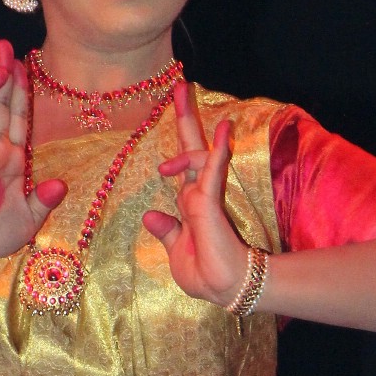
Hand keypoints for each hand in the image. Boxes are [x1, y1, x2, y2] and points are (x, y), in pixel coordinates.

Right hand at [0, 39, 65, 269]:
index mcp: (13, 162)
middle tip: (8, 47)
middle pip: (4, 106)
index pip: (20, 120)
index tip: (26, 69)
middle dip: (8, 77)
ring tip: (0, 56)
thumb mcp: (29, 218)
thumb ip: (44, 200)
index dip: (23, 95)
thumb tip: (60, 185)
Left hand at [142, 81, 249, 306]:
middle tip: (179, 85)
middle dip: (185, 117)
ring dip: (186, 139)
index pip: (183, 166)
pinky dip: (218, 149)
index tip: (171, 117)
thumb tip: (150, 215)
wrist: (224, 289)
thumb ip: (167, 231)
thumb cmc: (205, 274)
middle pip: (192, 148)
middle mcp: (198, 194)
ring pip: (196, 156)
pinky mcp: (210, 202)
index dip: (178, 144)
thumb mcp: (177, 251)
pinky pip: (212, 169)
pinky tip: (225, 128)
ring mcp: (205, 196)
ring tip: (174, 135)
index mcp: (190, 204)